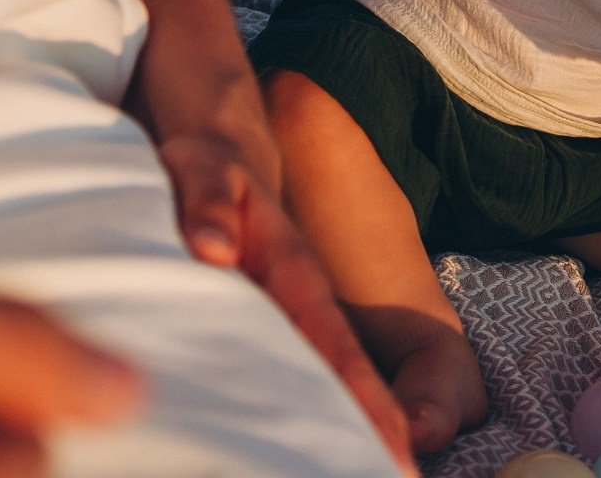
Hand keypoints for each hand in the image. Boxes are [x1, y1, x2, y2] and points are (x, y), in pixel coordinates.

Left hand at [158, 131, 419, 472]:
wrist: (210, 155)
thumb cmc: (205, 163)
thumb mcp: (202, 169)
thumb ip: (207, 204)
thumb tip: (216, 251)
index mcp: (293, 273)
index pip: (336, 344)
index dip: (366, 394)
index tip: (398, 442)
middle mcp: (295, 305)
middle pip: (339, 379)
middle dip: (369, 432)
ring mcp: (275, 320)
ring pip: (306, 386)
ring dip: (331, 432)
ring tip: (352, 475)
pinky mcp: (247, 330)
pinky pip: (267, 382)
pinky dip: (279, 419)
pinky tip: (275, 457)